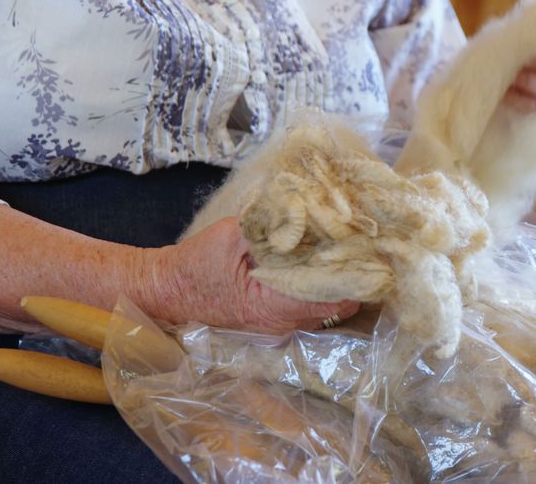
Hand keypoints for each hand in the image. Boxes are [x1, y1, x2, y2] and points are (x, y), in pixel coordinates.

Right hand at [141, 217, 359, 332]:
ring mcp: (281, 324)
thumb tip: (306, 211)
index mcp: (275, 305)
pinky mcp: (276, 318)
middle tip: (365, 246)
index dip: (356, 275)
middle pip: (339, 305)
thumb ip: (270, 227)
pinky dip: (323, 286)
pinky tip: (325, 262)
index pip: (335, 299)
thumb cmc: (195, 266)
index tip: (369, 251)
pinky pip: (311, 305)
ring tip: (350, 251)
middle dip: (353, 277)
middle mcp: (285, 322)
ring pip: (328, 307)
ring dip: (340, 282)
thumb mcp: (231, 236)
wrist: (166, 291)